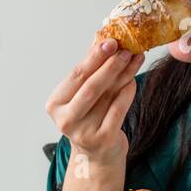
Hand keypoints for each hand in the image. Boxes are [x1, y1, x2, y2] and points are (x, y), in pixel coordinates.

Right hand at [45, 36, 143, 161]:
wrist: (98, 154)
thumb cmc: (91, 117)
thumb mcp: (84, 94)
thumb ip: (90, 69)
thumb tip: (101, 36)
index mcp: (55, 104)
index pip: (77, 75)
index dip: (94, 57)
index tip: (110, 40)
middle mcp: (65, 119)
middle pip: (90, 87)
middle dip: (110, 65)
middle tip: (126, 49)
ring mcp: (83, 132)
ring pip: (107, 97)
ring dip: (124, 75)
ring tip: (135, 58)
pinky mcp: (102, 140)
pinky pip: (118, 110)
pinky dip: (127, 93)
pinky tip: (133, 81)